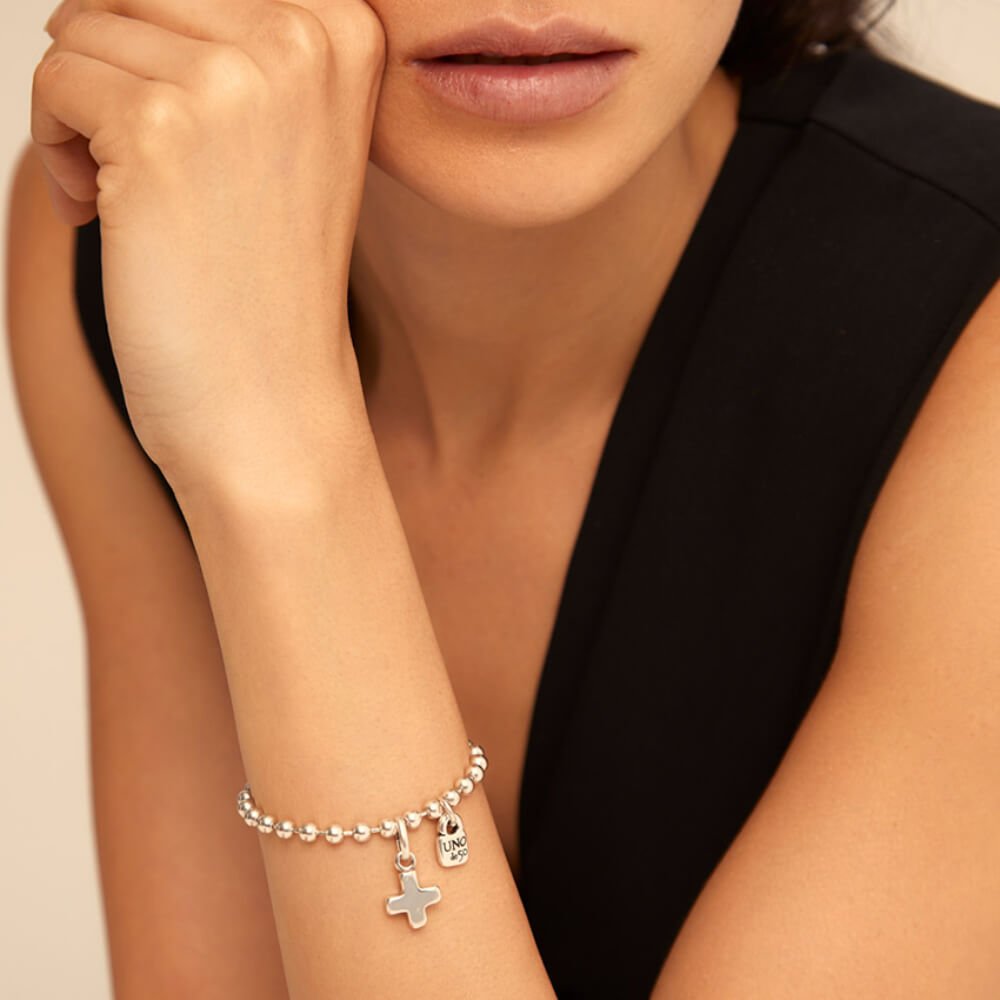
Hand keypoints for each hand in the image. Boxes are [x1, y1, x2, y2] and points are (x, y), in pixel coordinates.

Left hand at [32, 0, 385, 492]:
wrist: (271, 397)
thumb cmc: (265, 279)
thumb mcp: (282, 132)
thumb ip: (236, 41)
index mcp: (344, 29)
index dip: (164, 50)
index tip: (182, 125)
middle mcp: (300, 36)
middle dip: (115, 72)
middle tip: (141, 163)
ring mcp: (234, 80)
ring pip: (83, 29)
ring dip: (82, 115)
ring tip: (131, 199)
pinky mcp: (160, 127)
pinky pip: (53, 81)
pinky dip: (58, 151)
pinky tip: (104, 216)